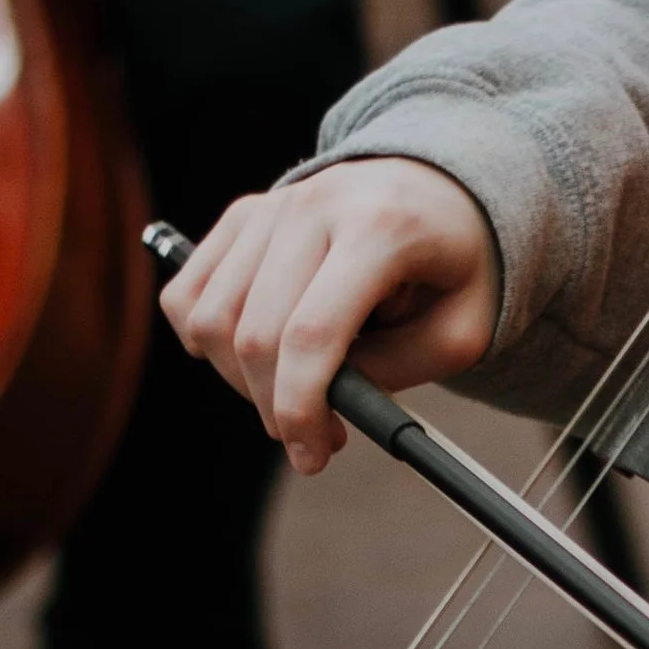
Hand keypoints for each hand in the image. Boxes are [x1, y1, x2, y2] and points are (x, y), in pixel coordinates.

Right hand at [161, 159, 503, 475]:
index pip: (311, 333)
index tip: (311, 457)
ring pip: (210, 319)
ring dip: (241, 382)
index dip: (300, 408)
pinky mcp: (241, 216)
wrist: (437, 191)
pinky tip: (256, 358)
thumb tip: (327, 400)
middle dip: (275, 407)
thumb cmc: (454, 268)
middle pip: (254, 334)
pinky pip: (187, 294)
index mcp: (382, 229)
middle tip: (315, 438)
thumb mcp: (461, 331)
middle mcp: (315, 206)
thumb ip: (398, 370)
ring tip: (295, 394)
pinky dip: (206, 343)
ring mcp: (270, 206)